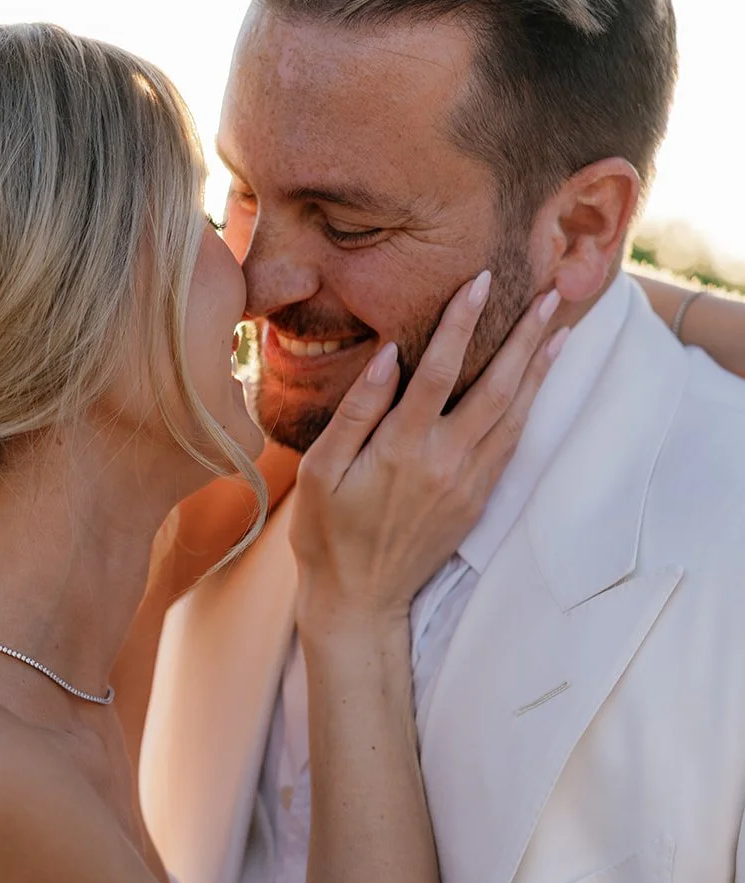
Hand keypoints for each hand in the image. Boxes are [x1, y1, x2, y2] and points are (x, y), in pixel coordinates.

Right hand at [291, 272, 565, 626]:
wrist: (360, 600)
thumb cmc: (328, 533)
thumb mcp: (320, 471)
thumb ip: (356, 411)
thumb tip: (389, 356)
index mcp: (402, 448)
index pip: (438, 370)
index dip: (461, 322)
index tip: (481, 282)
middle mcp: (445, 462)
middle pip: (496, 387)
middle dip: (525, 338)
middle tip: (553, 295)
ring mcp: (467, 483)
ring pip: (514, 416)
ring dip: (539, 370)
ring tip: (561, 330)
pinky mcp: (477, 501)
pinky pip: (510, 445)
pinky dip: (529, 408)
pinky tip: (536, 386)